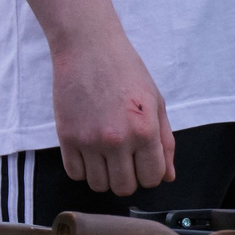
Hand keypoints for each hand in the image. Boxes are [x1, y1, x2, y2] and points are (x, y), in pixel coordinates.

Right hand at [51, 33, 175, 197]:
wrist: (88, 46)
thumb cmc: (126, 70)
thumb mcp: (156, 101)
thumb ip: (165, 141)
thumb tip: (168, 176)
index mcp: (144, 130)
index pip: (152, 179)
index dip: (150, 174)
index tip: (143, 161)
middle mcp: (117, 140)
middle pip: (124, 188)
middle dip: (128, 178)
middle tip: (124, 158)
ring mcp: (89, 140)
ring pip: (98, 185)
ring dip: (104, 175)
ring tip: (105, 153)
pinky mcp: (66, 137)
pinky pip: (75, 174)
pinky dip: (83, 168)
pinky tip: (89, 150)